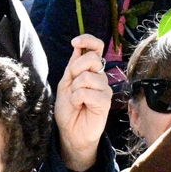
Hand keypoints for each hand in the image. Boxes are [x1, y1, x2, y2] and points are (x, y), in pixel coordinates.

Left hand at [54, 35, 110, 171]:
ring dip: (75, 89)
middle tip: (72, 84)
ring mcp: (104, 89)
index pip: (97, 47)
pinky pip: (88, 92)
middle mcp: (100, 77)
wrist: (70, 131)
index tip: (75, 42)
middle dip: (76, 69)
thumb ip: (73, 66)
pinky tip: (78, 106)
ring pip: (88, 77)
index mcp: (90, 70)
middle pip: (93, 58)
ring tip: (75, 100)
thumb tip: (78, 46)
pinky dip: (77, 98)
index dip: (88, 40)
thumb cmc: (68, 108)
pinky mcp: (105, 102)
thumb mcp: (65, 83)